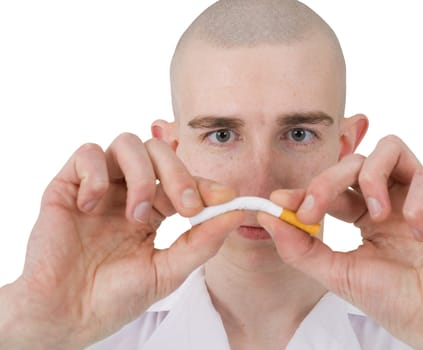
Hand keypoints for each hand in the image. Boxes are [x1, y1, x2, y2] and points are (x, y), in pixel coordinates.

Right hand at [0, 133, 242, 349]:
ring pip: (126, 144)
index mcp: (152, 211)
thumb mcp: (168, 272)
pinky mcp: (67, 187)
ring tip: (136, 216)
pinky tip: (93, 206)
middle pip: (159, 153)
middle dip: (179, 174)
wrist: (65, 316)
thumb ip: (203, 242)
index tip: (224, 197)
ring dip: (141, 176)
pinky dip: (97, 174)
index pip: (182, 180)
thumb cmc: (114, 298)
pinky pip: (86, 153)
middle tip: (186, 208)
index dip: (204, 183)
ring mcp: (99, 188)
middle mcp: (126, 193)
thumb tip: (238, 213)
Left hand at [259, 135, 422, 348]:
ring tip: (376, 214)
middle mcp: (392, 199)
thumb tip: (266, 218)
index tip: (280, 200)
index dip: (306, 188)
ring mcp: (421, 195)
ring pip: (390, 148)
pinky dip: (417, 199)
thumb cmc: (394, 301)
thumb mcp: (337, 274)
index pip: (333, 187)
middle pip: (354, 162)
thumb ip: (301, 248)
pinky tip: (420, 232)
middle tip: (313, 208)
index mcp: (365, 215)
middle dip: (327, 180)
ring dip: (371, 177)